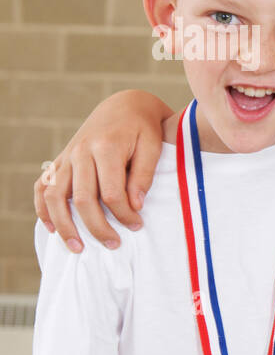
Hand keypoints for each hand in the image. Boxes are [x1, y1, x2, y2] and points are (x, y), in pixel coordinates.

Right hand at [34, 90, 170, 251]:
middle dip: (98, 227)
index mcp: (106, 147)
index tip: (137, 226)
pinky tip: (51, 228)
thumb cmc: (143, 128)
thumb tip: (135, 206)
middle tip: (114, 245)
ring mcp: (66, 157)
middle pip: (83, 198)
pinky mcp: (60, 161)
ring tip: (78, 248)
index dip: (124, 214)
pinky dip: (43, 208)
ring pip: (55, 196)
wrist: (124, 105)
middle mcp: (80, 152)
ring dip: (64, 225)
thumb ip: (144, 175)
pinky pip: (42, 187)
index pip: (112, 192)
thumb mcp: (153, 146)